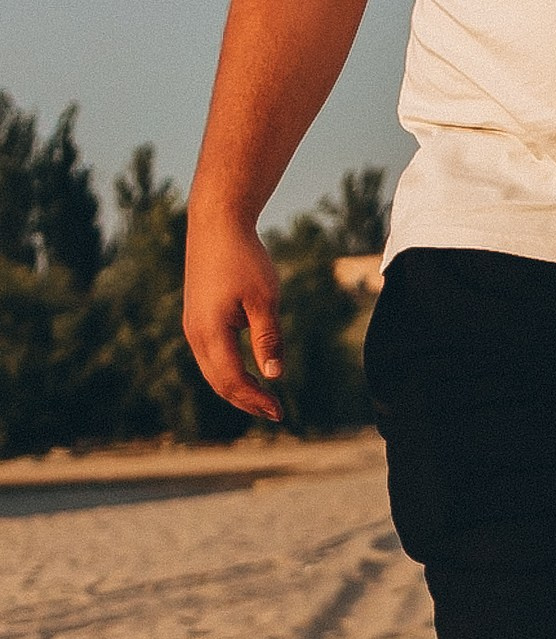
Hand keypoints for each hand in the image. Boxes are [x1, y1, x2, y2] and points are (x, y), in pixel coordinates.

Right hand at [182, 216, 284, 420]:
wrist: (217, 226)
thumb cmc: (244, 259)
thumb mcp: (264, 300)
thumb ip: (268, 339)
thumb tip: (274, 377)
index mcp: (210, 330)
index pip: (233, 380)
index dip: (256, 400)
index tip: (280, 411)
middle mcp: (195, 332)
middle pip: (218, 382)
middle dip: (246, 401)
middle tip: (276, 413)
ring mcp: (192, 325)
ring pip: (211, 371)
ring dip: (236, 389)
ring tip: (263, 400)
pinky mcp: (196, 317)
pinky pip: (209, 356)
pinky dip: (228, 372)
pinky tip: (248, 375)